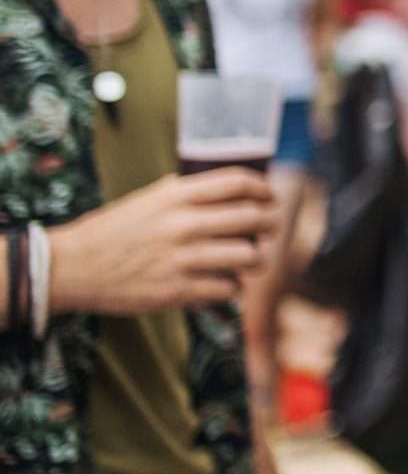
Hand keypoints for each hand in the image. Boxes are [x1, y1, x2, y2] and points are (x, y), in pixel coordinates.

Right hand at [47, 169, 277, 314]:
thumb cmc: (111, 231)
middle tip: (269, 229)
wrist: (70, 268)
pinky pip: (228, 288)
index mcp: (175, 196)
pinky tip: (222, 283)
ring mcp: (181, 259)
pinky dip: (231, 287)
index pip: (237, 183)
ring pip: (249, 255)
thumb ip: (185, 193)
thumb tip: (226, 189)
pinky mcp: (177, 290)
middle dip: (269, 223)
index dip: (263, 188)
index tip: (270, 196)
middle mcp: (182, 224)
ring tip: (249, 260)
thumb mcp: (146, 200)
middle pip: (252, 217)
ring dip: (256, 258)